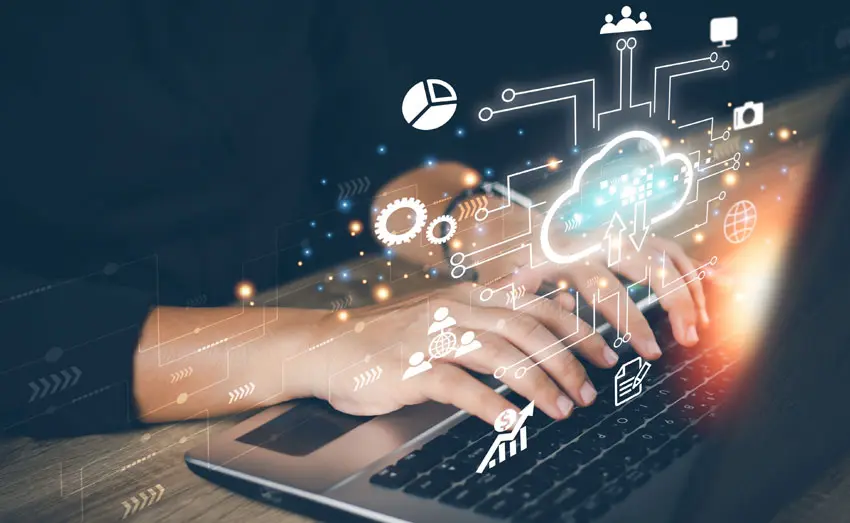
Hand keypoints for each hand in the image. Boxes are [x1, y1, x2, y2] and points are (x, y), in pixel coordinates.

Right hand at [304, 283, 619, 423]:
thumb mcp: (440, 314)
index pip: (534, 304)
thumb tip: (546, 306)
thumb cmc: (388, 337)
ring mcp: (432, 338)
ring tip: (562, 409)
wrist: (327, 346)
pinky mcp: (411, 369)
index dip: (575, 328)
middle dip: (566, 360)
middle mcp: (454, 310)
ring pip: (499, 355)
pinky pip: (459, 386)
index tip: (603, 352)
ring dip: (538, 384)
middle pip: (525, 329)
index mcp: (466, 295)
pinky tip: (511, 422)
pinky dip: (490, 404)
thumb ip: (488, 313)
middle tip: (590, 389)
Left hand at [458, 202, 708, 357]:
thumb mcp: (508, 276)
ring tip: (702, 324)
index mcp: (569, 254)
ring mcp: (621, 234)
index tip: (650, 350)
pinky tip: (718, 286)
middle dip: (674, 302)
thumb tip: (547, 310)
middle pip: (649, 267)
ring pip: (666, 255)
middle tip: (688, 337)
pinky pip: (671, 248)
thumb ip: (522, 294)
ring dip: (689, 288)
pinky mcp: (633, 235)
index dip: (632, 320)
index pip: (608, 289)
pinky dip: (695, 267)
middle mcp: (600, 239)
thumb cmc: (513, 260)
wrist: (518, 226)